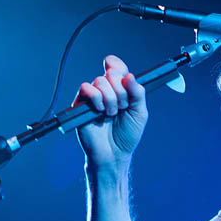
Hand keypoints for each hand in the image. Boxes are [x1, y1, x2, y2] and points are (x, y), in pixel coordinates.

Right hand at [73, 54, 147, 172]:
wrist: (114, 154)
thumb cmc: (127, 135)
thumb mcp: (140, 113)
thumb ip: (138, 93)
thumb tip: (130, 76)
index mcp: (120, 90)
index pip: (117, 68)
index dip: (119, 66)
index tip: (125, 76)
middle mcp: (106, 91)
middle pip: (112, 73)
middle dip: (121, 91)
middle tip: (122, 107)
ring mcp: (93, 97)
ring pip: (100, 81)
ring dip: (111, 99)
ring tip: (112, 114)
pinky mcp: (81, 104)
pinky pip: (86, 88)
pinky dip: (96, 98)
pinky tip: (100, 112)